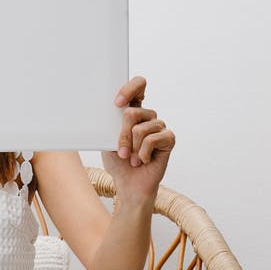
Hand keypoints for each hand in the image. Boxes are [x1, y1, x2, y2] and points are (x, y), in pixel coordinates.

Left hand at [101, 75, 175, 199]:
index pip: (138, 85)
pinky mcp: (168, 139)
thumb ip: (109, 124)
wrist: (128, 184)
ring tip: (131, 158)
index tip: (118, 103)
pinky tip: (143, 160)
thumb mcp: (106, 140)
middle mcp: (147, 116)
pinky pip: (153, 139)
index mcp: (133, 110)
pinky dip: (143, 153)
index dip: (130, 89)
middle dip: (122, 135)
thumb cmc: (117, 162)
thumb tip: (102, 112)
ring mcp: (159, 127)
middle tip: (121, 151)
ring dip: (132, 148)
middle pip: (133, 112)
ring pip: (141, 129)